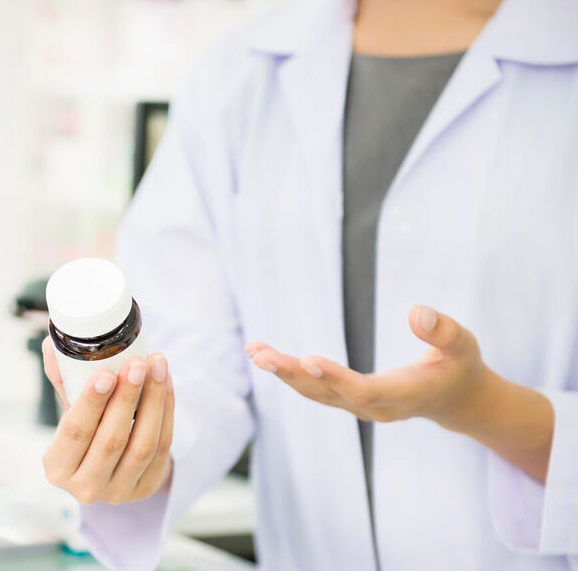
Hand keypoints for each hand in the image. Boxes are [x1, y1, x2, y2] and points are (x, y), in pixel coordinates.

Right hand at [42, 337, 173, 504]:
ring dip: (154, 400)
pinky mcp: (147, 487)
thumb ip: (66, 381)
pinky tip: (167, 383)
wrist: (115, 466)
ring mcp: (119, 491)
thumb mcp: (73, 411)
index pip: (75, 433)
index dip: (91, 403)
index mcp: (58, 466)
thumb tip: (54, 343)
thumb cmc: (90, 432)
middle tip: (138, 363)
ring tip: (158, 366)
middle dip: (127, 397)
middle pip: (111, 440)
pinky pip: (163, 446)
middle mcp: (86, 486)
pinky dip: (167, 411)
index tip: (106, 373)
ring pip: (142, 444)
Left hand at [246, 305, 488, 428]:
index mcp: (405, 395)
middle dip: (292, 374)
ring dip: (284, 373)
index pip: (365, 390)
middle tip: (260, 354)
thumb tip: (416, 311)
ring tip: (254, 351)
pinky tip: (269, 356)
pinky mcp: (351, 399)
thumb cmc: (459, 366)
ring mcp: (361, 407)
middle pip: (328, 394)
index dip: (336, 377)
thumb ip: (444, 331)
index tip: (307, 358)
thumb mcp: (464, 345)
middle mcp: (377, 407)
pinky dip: (292, 373)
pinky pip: (316, 389)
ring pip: (315, 393)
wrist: (456, 399)